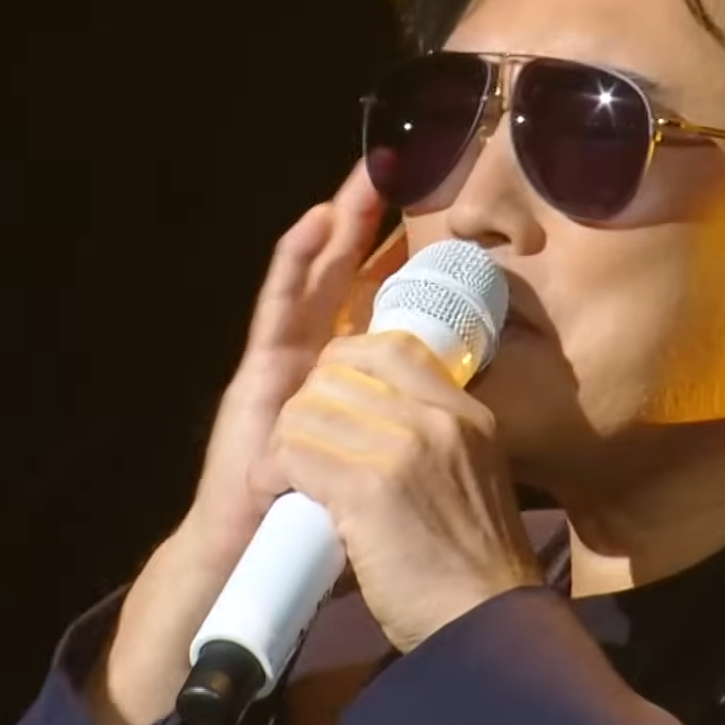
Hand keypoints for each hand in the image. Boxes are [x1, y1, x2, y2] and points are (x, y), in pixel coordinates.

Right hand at [84, 162, 406, 724]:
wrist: (258, 560)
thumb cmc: (324, 521)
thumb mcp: (380, 464)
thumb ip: (404, 428)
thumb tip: (466, 406)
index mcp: (350, 377)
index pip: (382, 305)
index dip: (405, 261)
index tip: (441, 217)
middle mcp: (314, 359)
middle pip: (347, 278)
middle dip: (370, 223)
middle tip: (399, 165)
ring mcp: (283, 361)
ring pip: (314, 279)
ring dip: (336, 225)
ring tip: (362, 176)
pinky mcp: (258, 371)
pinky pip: (280, 306)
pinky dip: (296, 261)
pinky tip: (315, 221)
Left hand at [250, 331, 541, 653]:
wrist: (487, 625)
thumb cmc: (472, 567)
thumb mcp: (469, 477)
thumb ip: (429, 440)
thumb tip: (363, 420)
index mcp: (463, 412)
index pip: (386, 347)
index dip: (340, 369)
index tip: (328, 409)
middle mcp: (436, 418)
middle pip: (335, 374)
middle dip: (305, 409)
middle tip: (301, 452)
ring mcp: (402, 447)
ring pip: (305, 412)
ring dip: (284, 446)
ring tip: (287, 479)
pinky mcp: (367, 487)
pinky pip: (292, 456)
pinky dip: (272, 475)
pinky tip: (277, 495)